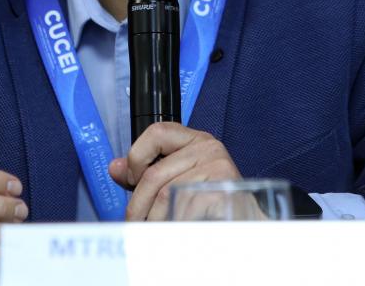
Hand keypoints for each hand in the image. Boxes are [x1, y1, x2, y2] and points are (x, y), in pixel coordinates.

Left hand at [107, 122, 241, 220]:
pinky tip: (172, 232)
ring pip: (166, 195)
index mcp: (195, 140)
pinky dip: (173, 225)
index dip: (137, 156)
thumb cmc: (211, 203)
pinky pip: (184, 209)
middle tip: (134, 224)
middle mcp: (208, 147)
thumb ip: (147, 173)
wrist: (248, 223)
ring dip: (153, 220)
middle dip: (138, 204)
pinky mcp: (222, 189)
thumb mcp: (177, 180)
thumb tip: (115, 167)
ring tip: (151, 233)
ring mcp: (218, 166)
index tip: (131, 179)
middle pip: (155, 173)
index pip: (156, 132)